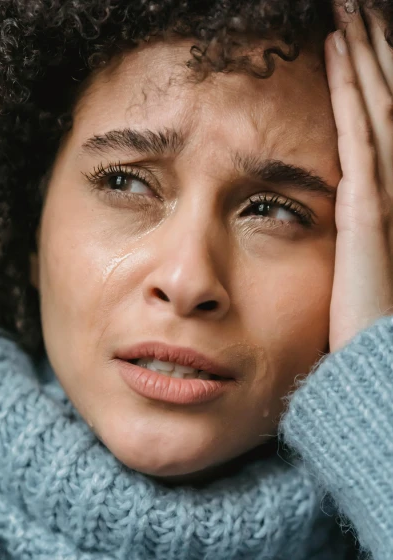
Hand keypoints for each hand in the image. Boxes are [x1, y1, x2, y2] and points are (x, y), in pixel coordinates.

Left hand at [326, 0, 392, 352]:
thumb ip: (357, 218)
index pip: (386, 114)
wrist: (377, 360)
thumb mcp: (362, 255)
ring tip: (347, 6)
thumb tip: (337, 191)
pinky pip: (358, 134)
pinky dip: (349, 89)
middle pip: (388, 94)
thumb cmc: (367, 318)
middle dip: (375, 40)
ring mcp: (390, 191)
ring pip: (377, 101)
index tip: (358, 27)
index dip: (376, 68)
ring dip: (363, 49)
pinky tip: (336, 50)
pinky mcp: (369, 207)